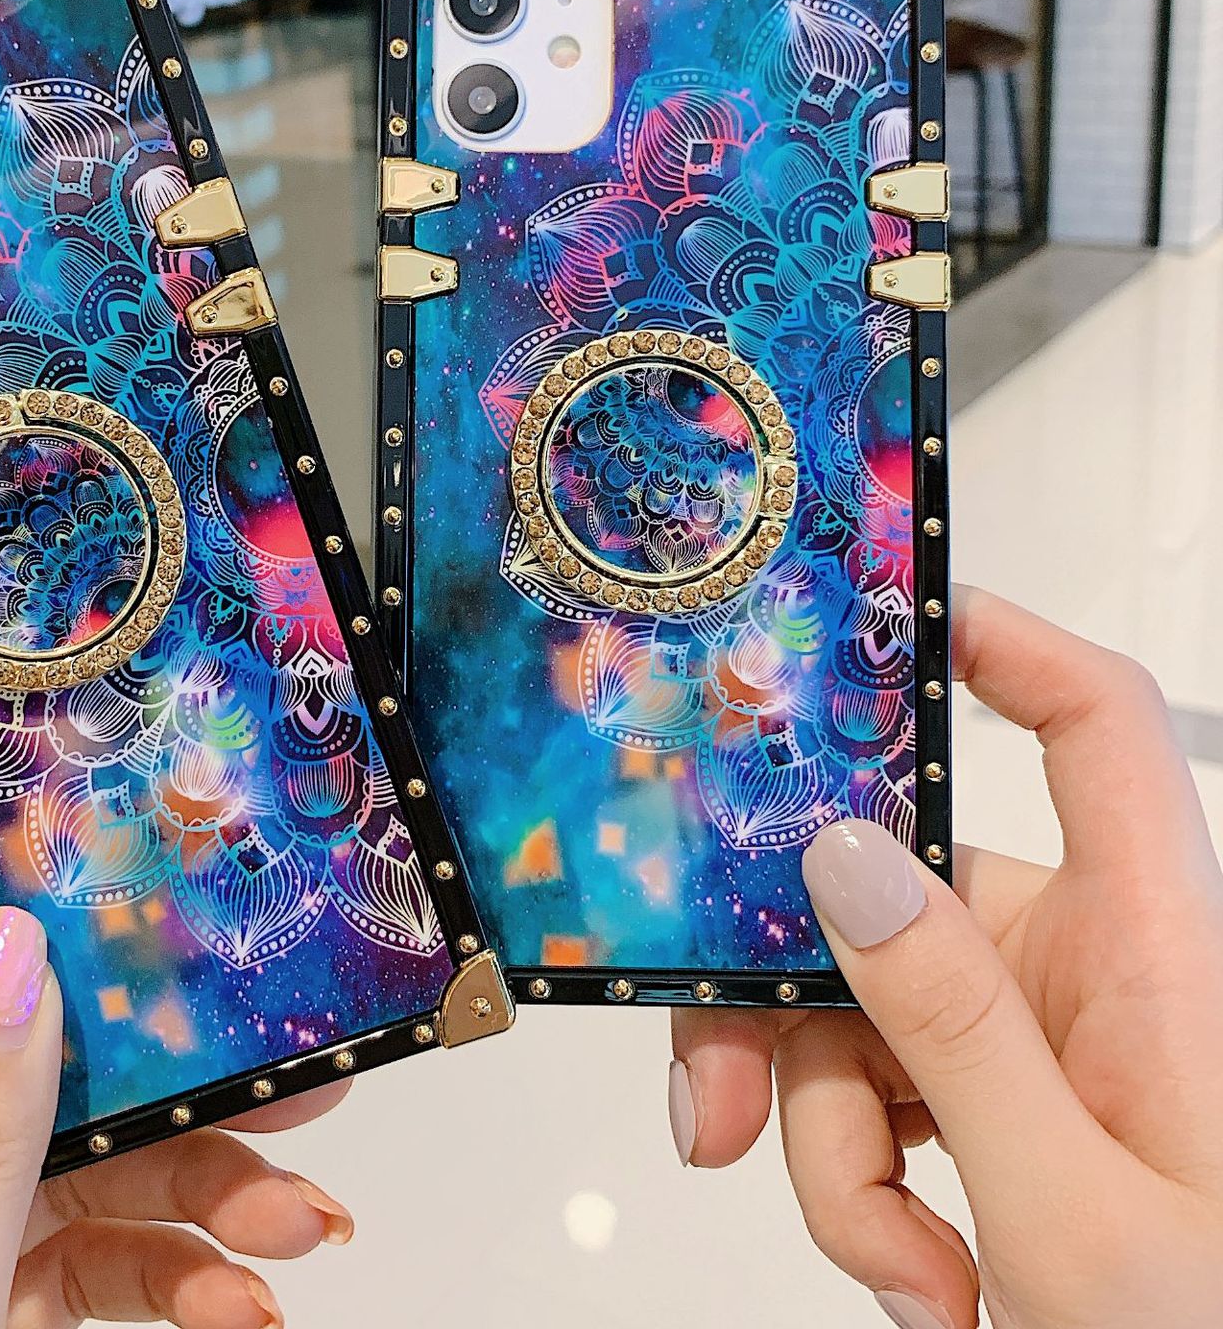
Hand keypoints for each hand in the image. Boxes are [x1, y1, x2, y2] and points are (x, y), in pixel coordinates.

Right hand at [670, 586, 1222, 1328]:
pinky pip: (874, 1102)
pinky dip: (861, 1192)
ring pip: (859, 1018)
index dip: (996, 641)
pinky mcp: (1002, 1121)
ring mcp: (1041, 1052)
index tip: (866, 618)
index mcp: (1158, 961)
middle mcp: (1095, 981)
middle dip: (794, 1008)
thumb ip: (954, 1035)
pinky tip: (918, 1276)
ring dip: (827, 1143)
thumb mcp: (1079, 1220)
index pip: (1093, 730)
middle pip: (899, 901)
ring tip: (894, 1264)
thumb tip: (848, 866)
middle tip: (722, 1102)